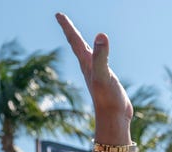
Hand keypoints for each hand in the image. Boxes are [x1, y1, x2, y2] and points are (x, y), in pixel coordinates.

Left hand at [56, 12, 132, 140]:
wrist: (113, 119)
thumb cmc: (108, 98)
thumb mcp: (104, 75)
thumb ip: (101, 56)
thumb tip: (100, 36)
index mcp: (86, 63)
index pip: (75, 40)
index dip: (67, 26)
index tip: (58, 14)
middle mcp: (88, 67)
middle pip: (76, 44)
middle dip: (70, 30)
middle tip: (62, 18)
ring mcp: (95, 73)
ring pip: (85, 53)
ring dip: (79, 42)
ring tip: (75, 35)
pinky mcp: (104, 79)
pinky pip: (97, 61)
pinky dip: (95, 53)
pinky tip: (96, 56)